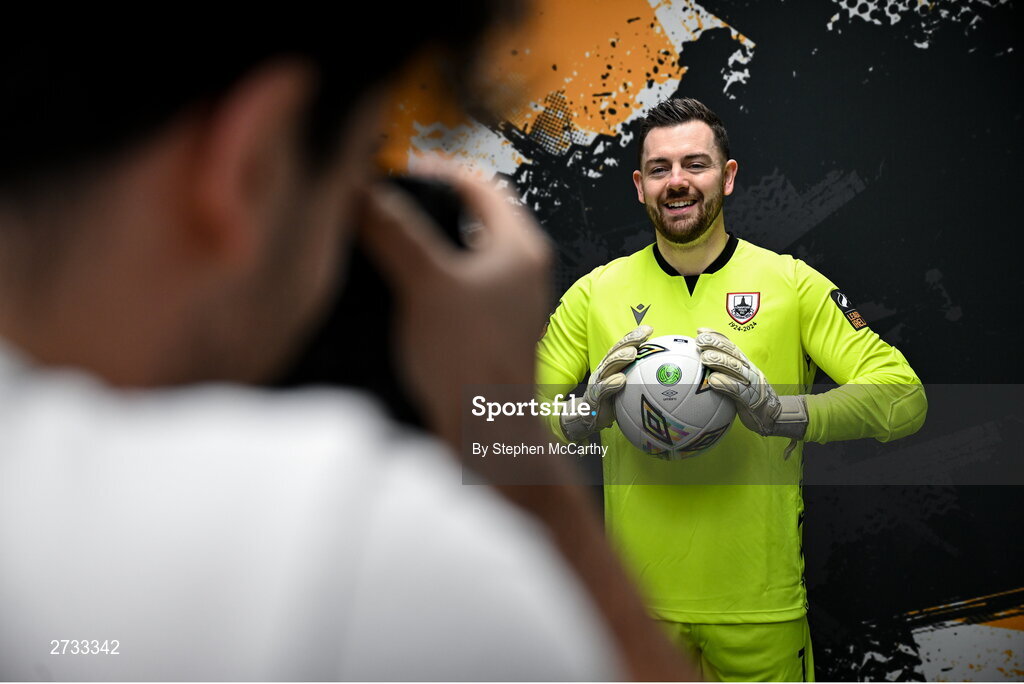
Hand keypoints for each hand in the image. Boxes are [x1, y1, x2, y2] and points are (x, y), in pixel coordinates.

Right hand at [359, 163, 551, 449]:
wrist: (488, 435)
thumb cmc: (472, 364)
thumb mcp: (426, 285)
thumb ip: (394, 232)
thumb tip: (361, 191)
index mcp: (519, 247)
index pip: (479, 184)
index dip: (436, 171)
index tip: (398, 172)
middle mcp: (521, 269)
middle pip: (473, 216)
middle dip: (430, 205)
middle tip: (389, 203)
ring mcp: (508, 301)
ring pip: (465, 252)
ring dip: (429, 242)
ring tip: (388, 241)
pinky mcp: (491, 329)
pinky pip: (460, 287)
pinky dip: (432, 277)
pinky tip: (402, 290)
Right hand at [560, 325, 653, 441]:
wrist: (585, 418)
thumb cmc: (609, 402)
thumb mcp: (625, 389)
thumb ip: (638, 379)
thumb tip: (663, 376)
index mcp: (610, 367)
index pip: (622, 348)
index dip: (633, 337)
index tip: (649, 329)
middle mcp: (603, 371)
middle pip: (615, 352)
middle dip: (629, 341)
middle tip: (643, 334)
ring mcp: (597, 383)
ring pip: (608, 367)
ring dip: (620, 358)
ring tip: (632, 353)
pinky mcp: (593, 398)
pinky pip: (601, 390)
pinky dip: (610, 384)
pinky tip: (621, 380)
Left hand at [695, 328, 806, 451]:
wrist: (774, 416)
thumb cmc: (750, 398)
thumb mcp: (737, 382)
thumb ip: (724, 372)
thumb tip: (699, 365)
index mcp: (744, 364)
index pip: (730, 346)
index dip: (716, 336)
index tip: (700, 330)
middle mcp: (749, 370)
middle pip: (732, 353)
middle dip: (716, 344)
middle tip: (700, 340)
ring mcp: (752, 383)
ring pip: (736, 368)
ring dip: (720, 361)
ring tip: (705, 357)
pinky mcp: (752, 399)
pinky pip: (739, 390)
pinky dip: (726, 384)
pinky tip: (714, 381)